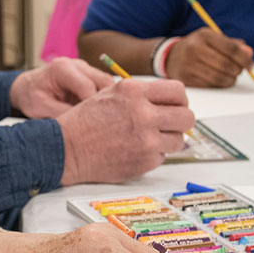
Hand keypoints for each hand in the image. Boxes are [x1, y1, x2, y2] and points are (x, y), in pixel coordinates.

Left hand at [10, 58, 113, 117]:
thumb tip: (83, 125)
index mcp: (62, 68)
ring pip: (108, 84)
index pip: (86, 86)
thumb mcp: (40, 108)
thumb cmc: (31, 97)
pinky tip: (102, 116)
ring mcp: (86, 69)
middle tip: (106, 124)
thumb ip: (62, 114)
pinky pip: (105, 88)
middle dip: (107, 103)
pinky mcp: (90, 76)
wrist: (27, 87)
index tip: (96, 124)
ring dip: (109, 101)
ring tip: (105, 121)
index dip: (94, 106)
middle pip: (103, 81)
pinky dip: (106, 101)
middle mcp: (77, 65)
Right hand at [55, 79, 194, 184]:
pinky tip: (135, 150)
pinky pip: (163, 156)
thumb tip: (169, 101)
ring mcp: (146, 139)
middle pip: (186, 116)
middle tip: (170, 125)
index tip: (175, 106)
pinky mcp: (145, 161)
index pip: (178, 91)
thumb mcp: (110, 94)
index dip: (180, 100)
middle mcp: (143, 113)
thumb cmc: (84, 122)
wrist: (67, 149)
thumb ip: (140, 94)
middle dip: (181, 121)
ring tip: (149, 139)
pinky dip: (153, 154)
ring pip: (179, 139)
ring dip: (168, 139)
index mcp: (134, 92)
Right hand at [165, 29, 253, 88]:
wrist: (171, 56)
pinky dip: (220, 84)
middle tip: (240, 71)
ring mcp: (188, 64)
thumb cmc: (199, 47)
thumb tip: (249, 53)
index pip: (231, 48)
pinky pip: (209, 85)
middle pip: (226, 64)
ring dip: (230, 79)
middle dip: (238, 70)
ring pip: (218, 77)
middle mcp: (194, 48)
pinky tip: (221, 80)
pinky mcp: (185, 77)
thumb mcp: (214, 39)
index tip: (251, 65)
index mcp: (204, 35)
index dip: (244, 58)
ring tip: (232, 76)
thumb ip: (233, 45)